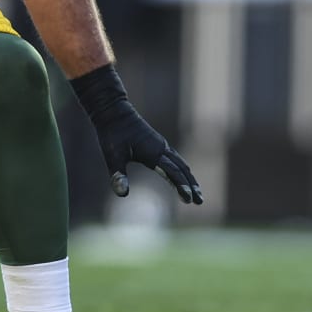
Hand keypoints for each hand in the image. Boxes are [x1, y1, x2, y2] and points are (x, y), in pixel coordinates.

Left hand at [86, 99, 202, 204]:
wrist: (113, 110)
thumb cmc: (112, 133)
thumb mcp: (112, 156)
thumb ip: (118, 174)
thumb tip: (122, 194)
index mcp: (153, 153)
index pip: (172, 172)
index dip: (181, 186)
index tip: (189, 200)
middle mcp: (161, 148)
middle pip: (182, 169)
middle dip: (191, 185)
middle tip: (200, 202)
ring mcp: (160, 145)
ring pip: (180, 163)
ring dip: (189, 177)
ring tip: (196, 191)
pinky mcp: (157, 143)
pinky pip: (175, 158)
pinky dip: (182, 169)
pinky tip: (181, 174)